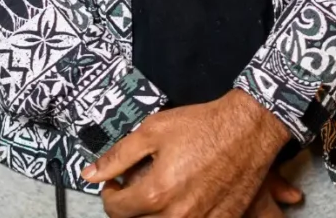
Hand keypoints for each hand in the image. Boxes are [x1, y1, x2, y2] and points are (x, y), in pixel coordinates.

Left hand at [82, 87, 292, 217]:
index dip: (110, 192)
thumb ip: (118, 155)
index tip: (115, 181)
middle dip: (131, 204)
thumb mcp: (153, 131)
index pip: (116, 209)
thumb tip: (89, 174)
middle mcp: (176, 217)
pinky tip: (184, 196)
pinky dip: (181, 214)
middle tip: (139, 182)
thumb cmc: (201, 126)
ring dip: (154, 212)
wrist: (246, 130)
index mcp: (156, 194)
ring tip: (161, 189)